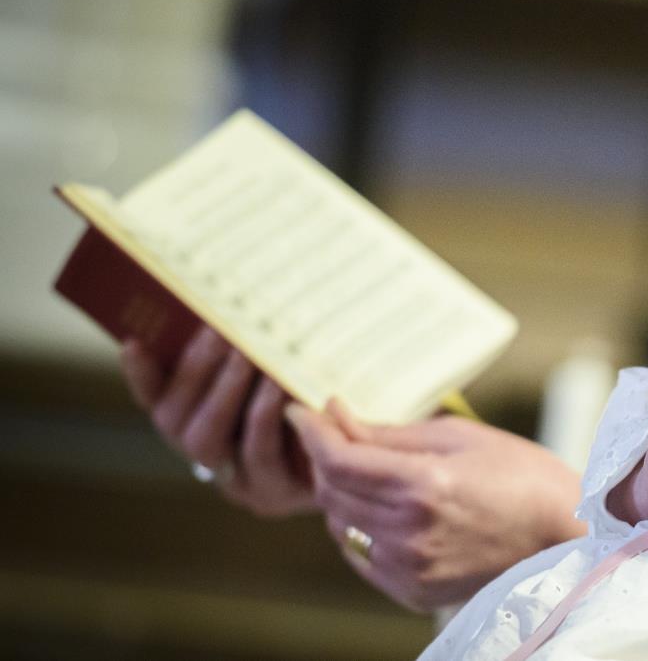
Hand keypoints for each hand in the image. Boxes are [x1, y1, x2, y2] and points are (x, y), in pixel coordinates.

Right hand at [118, 326, 313, 516]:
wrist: (361, 458)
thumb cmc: (315, 400)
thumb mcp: (281, 375)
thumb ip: (249, 353)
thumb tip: (233, 307)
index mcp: (196, 424)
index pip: (154, 398)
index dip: (140, 375)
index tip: (134, 342)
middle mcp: (204, 456)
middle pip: (176, 419)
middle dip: (196, 371)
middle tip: (221, 333)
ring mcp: (234, 480)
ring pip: (208, 441)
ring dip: (228, 393)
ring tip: (254, 358)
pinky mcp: (271, 494)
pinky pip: (261, 457)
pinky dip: (268, 419)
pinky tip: (283, 389)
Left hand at [286, 399, 584, 611]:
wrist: (564, 536)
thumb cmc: (524, 476)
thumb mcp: (461, 437)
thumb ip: (391, 433)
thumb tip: (338, 418)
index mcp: (423, 485)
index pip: (338, 459)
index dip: (313, 431)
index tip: (303, 411)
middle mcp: (409, 531)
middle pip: (332, 491)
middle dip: (329, 458)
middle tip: (340, 434)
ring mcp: (408, 567)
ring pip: (340, 525)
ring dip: (343, 495)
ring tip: (372, 473)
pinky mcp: (412, 591)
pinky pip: (360, 555)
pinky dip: (361, 529)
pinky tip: (387, 511)